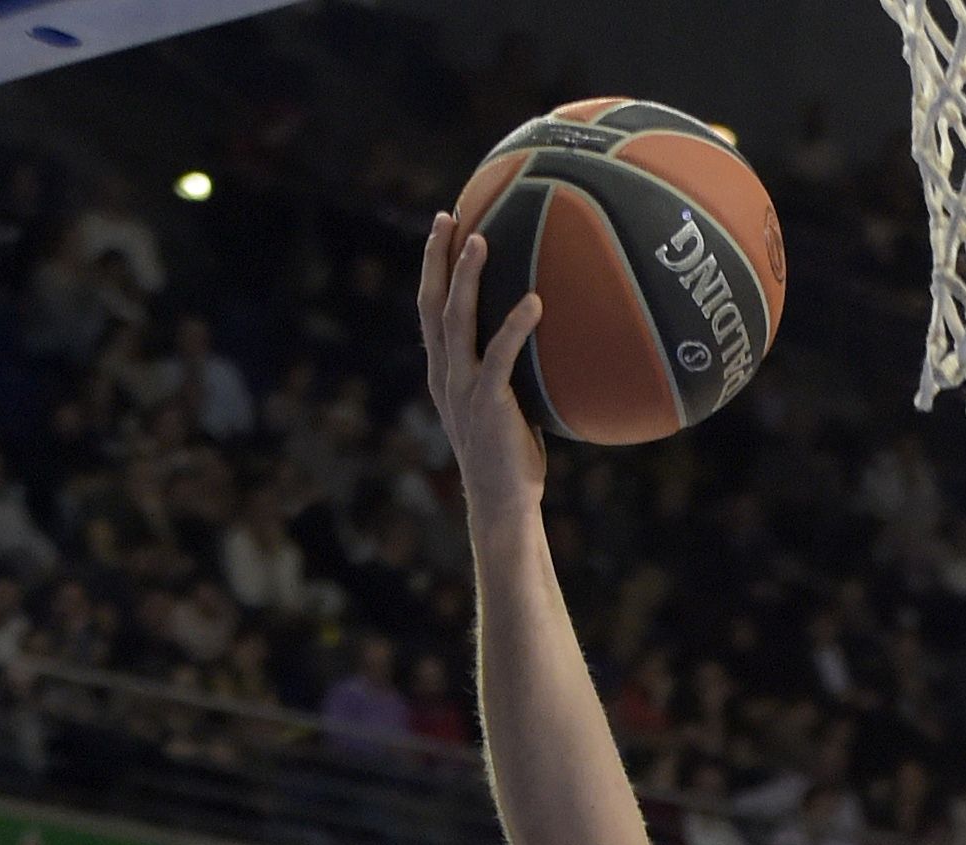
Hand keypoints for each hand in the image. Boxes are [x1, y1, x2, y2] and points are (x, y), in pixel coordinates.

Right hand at [419, 213, 544, 521]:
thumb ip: (504, 376)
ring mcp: (464, 389)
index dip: (432, 269)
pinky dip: (514, 326)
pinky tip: (534, 302)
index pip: (429, 311)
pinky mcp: (489, 404)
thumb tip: (537, 346)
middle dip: (436, 258)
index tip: (441, 230)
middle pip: (431, 304)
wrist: (503, 506)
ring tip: (480, 239)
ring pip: (456, 320)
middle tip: (448, 216)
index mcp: (443, 375)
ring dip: (466, 277)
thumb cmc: (510, 461)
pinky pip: (500, 356)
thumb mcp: (501, 409)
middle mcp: (446, 376)